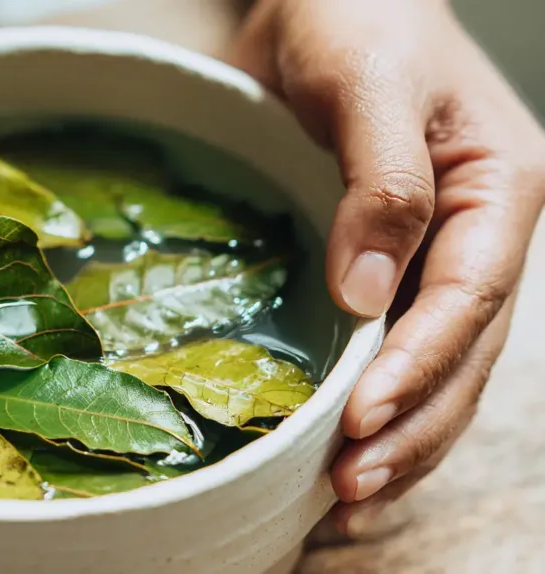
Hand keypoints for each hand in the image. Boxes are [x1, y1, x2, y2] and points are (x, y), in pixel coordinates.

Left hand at [231, 0, 544, 534]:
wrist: (321, 3)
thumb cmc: (354, 19)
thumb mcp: (371, 82)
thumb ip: (382, 183)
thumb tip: (368, 297)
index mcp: (502, 186)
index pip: (469, 297)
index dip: (418, 367)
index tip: (362, 423)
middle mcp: (481, 234)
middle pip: (460, 354)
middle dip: (409, 428)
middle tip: (347, 489)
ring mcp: (437, 257)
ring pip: (435, 369)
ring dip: (398, 441)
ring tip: (342, 502)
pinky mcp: (387, 269)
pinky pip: (394, 351)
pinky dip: (374, 409)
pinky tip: (342, 457)